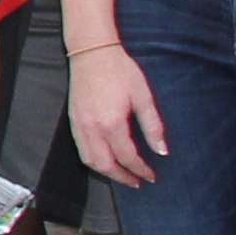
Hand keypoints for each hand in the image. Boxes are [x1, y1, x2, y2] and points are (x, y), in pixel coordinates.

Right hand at [68, 43, 163, 190]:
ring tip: (122, 175)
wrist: (92, 52)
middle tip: (137, 182)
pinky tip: (105, 159)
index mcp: (111, 123)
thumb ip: (153, 126)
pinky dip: (93, 161)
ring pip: (89, 160)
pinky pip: (81, 149)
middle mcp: (92, 129)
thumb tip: (162, 151)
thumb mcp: (143, 97)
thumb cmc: (120, 71)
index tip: (152, 176)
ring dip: (106, 172)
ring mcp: (79, 125)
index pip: (127, 156)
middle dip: (122, 177)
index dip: (141, 169)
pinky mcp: (73, 121)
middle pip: (105, 165)